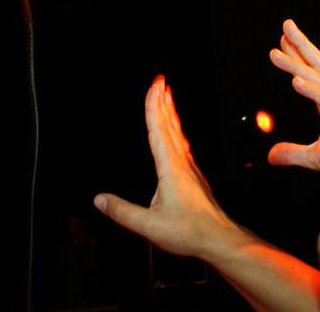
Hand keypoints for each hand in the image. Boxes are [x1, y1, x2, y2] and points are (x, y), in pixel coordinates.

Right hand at [94, 76, 234, 259]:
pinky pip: (182, 144)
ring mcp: (190, 168)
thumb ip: (122, 212)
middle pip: (170, 125)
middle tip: (160, 80)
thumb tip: (99, 199)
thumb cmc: (189, 233)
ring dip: (170, 112)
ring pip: (177, 133)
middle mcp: (182, 163)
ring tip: (166, 96)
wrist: (220, 239)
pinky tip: (174, 132)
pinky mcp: (193, 176)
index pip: (158, 131)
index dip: (153, 107)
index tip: (153, 86)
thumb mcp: (149, 226)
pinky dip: (175, 130)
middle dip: (163, 100)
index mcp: (171, 169)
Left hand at [268, 19, 319, 180]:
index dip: (299, 57)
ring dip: (297, 65)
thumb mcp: (317, 160)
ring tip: (276, 52)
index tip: (282, 41)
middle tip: (285, 24)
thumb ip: (293, 154)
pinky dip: (313, 91)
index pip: (315, 76)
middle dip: (301, 45)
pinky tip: (295, 81)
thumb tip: (270, 156)